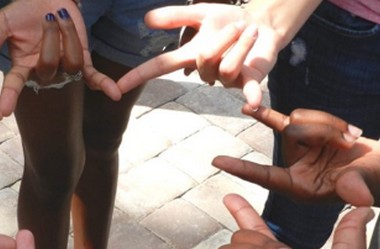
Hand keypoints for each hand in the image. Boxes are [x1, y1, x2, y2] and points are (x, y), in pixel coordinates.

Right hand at [0, 0, 120, 115]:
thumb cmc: (23, 11)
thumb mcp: (2, 24)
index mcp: (22, 66)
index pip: (14, 84)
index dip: (9, 96)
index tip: (3, 110)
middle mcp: (43, 71)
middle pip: (49, 68)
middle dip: (51, 42)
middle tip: (49, 17)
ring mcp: (64, 68)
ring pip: (71, 65)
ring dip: (69, 38)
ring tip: (61, 15)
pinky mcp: (83, 61)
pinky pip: (93, 77)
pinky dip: (105, 85)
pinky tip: (115, 95)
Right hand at [116, 3, 278, 107]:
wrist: (263, 26)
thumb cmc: (228, 21)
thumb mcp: (201, 13)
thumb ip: (175, 16)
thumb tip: (146, 19)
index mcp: (189, 57)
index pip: (158, 67)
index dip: (137, 77)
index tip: (116, 89)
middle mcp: (204, 72)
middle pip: (205, 59)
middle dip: (224, 37)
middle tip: (238, 26)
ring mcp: (226, 80)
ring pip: (227, 67)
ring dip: (242, 43)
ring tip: (251, 33)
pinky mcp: (249, 82)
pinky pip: (248, 91)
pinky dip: (252, 98)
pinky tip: (253, 105)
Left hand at [212, 106, 379, 209]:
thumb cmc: (375, 183)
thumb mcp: (364, 185)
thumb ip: (354, 188)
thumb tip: (358, 198)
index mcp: (298, 187)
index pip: (263, 176)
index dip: (241, 168)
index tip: (216, 162)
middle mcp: (295, 168)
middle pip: (290, 132)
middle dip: (320, 130)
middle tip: (348, 142)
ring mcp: (302, 149)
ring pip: (299, 119)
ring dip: (328, 124)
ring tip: (351, 138)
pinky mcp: (311, 135)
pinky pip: (298, 117)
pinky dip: (298, 117)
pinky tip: (283, 118)